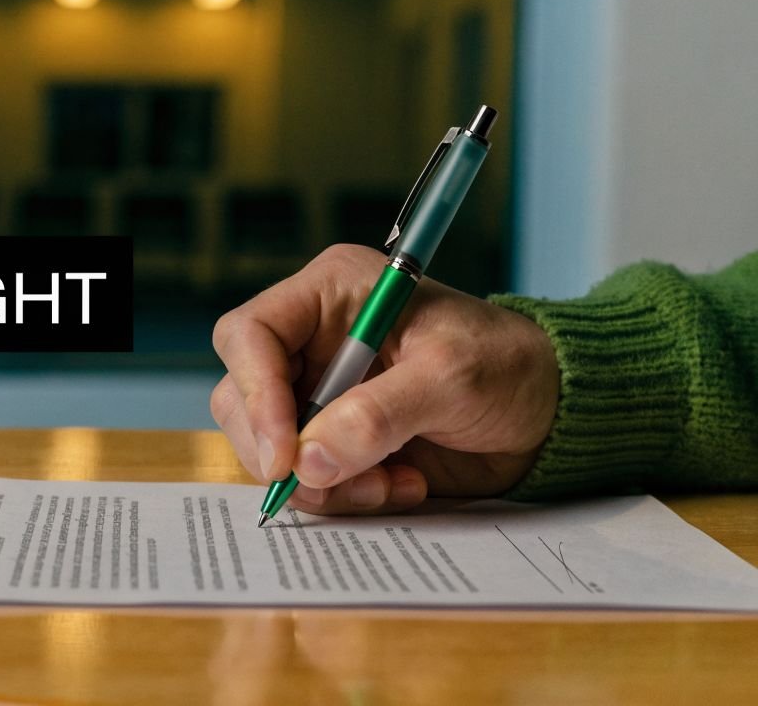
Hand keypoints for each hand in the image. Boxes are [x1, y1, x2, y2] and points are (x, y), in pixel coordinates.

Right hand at [210, 244, 558, 514]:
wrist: (549, 413)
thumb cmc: (508, 366)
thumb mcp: (452, 379)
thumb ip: (379, 415)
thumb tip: (310, 459)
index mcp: (330, 295)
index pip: (249, 335)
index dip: (255, 392)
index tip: (284, 452)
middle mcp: (312, 343)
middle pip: (242, 397)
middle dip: (283, 449)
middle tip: (332, 480)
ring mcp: (319, 395)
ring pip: (268, 448)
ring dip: (321, 482)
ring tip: (390, 483)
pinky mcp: (335, 442)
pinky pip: (306, 479)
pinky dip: (345, 496)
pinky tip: (402, 485)